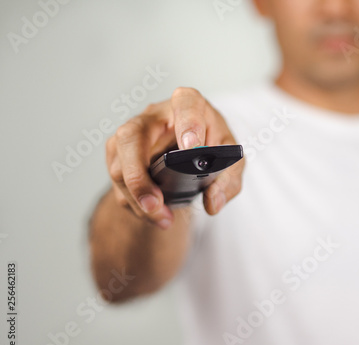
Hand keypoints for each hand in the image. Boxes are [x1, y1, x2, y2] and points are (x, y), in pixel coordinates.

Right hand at [105, 87, 244, 228]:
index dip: (188, 122)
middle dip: (138, 175)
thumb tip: (212, 202)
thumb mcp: (231, 163)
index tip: (192, 147)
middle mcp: (155, 116)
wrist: (190, 155)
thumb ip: (228, 181)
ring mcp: (132, 134)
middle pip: (131, 136)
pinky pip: (117, 182)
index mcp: (189, 105)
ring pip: (118, 165)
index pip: (185, 102)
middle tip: (155, 203)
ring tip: (162, 217)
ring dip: (136, 198)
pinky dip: (134, 204)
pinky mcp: (119, 155)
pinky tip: (154, 214)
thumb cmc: (211, 148)